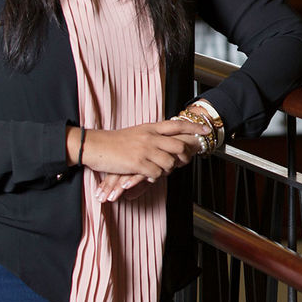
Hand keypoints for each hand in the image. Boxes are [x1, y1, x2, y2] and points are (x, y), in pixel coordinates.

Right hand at [74, 119, 208, 182]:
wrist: (94, 145)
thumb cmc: (114, 142)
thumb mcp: (136, 133)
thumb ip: (151, 136)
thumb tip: (166, 142)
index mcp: (150, 127)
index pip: (177, 124)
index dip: (194, 127)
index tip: (206, 130)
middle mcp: (150, 136)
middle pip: (179, 145)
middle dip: (185, 157)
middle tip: (183, 163)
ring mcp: (144, 149)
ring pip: (170, 162)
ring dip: (168, 170)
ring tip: (160, 171)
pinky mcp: (137, 163)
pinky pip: (156, 173)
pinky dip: (155, 177)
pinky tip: (148, 176)